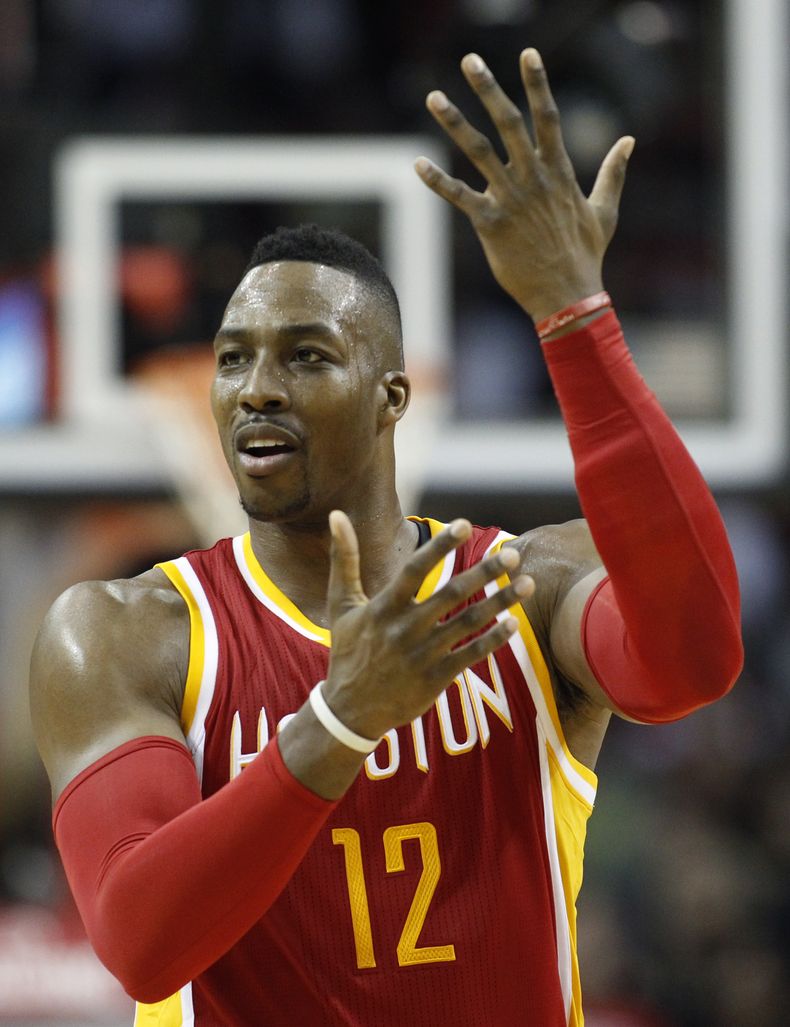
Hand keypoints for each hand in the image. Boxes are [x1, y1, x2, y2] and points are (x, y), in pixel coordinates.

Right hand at [323, 510, 532, 739]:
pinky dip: (494, 639)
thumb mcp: (340, 604)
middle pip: (452, 594)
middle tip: (512, 556)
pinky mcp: (435, 679)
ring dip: (501, 603)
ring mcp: (422, 655)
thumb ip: (344, 558)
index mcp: (384, 607)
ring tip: (527, 584)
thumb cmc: (347, 650)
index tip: (463, 525)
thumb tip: (336, 514)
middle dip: (485, 573)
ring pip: (469, 624)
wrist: (349, 711)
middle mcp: (405, 629)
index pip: (415, 570)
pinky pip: (471, 655)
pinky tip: (513, 623)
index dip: (440, 547)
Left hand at [415, 48, 634, 320]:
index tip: (527, 53)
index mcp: (558, 171)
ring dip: (455, 123)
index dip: (537, 83)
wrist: (567, 295)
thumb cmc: (585, 254)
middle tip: (470, 60)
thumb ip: (613, 172)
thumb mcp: (605, 210)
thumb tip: (629, 141)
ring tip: (434, 97)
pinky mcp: (490, 224)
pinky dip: (438, 180)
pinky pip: (459, 196)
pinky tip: (418, 163)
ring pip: (478, 152)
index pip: (547, 116)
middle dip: (488, 89)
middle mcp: (532, 178)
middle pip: (508, 123)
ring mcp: (510, 199)